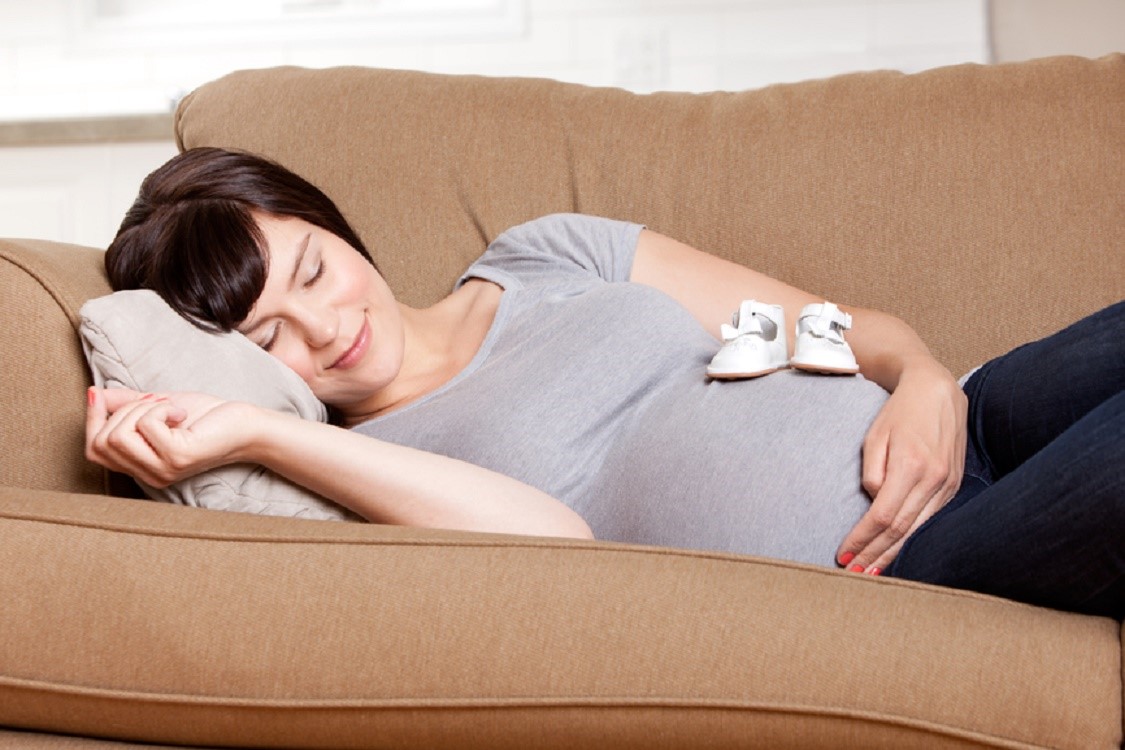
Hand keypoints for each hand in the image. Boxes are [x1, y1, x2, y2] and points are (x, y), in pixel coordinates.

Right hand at [85, 387, 255, 487]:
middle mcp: (149, 475)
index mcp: (141, 466)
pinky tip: (181, 413)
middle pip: (102, 442)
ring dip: (141, 409)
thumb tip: (94, 395)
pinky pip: (146, 425)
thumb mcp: (157, 406)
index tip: (100, 395)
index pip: (94, 450)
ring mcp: (162, 470)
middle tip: (156, 403)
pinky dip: (161, 408)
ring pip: (118, 435)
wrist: (244, 425)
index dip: (91, 420)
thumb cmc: (206, 416)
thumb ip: (126, 403)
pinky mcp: (177, 457)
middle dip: (123, 410)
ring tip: (169, 407)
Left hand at [836, 362, 967, 573]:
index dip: (862, 540)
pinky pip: (931, 521)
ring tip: (870, 572)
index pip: (883, 516)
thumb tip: (873, 507)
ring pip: (918, 531)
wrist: (936, 390)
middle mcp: (934, 478)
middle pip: (900, 530)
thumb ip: (872, 474)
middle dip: (874, 555)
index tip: (843, 554)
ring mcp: (948, 484)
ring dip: (893, 555)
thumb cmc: (898, 412)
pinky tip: (896, 552)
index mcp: (911, 464)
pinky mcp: (954, 486)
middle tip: (852, 574)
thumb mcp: (875, 437)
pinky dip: (912, 540)